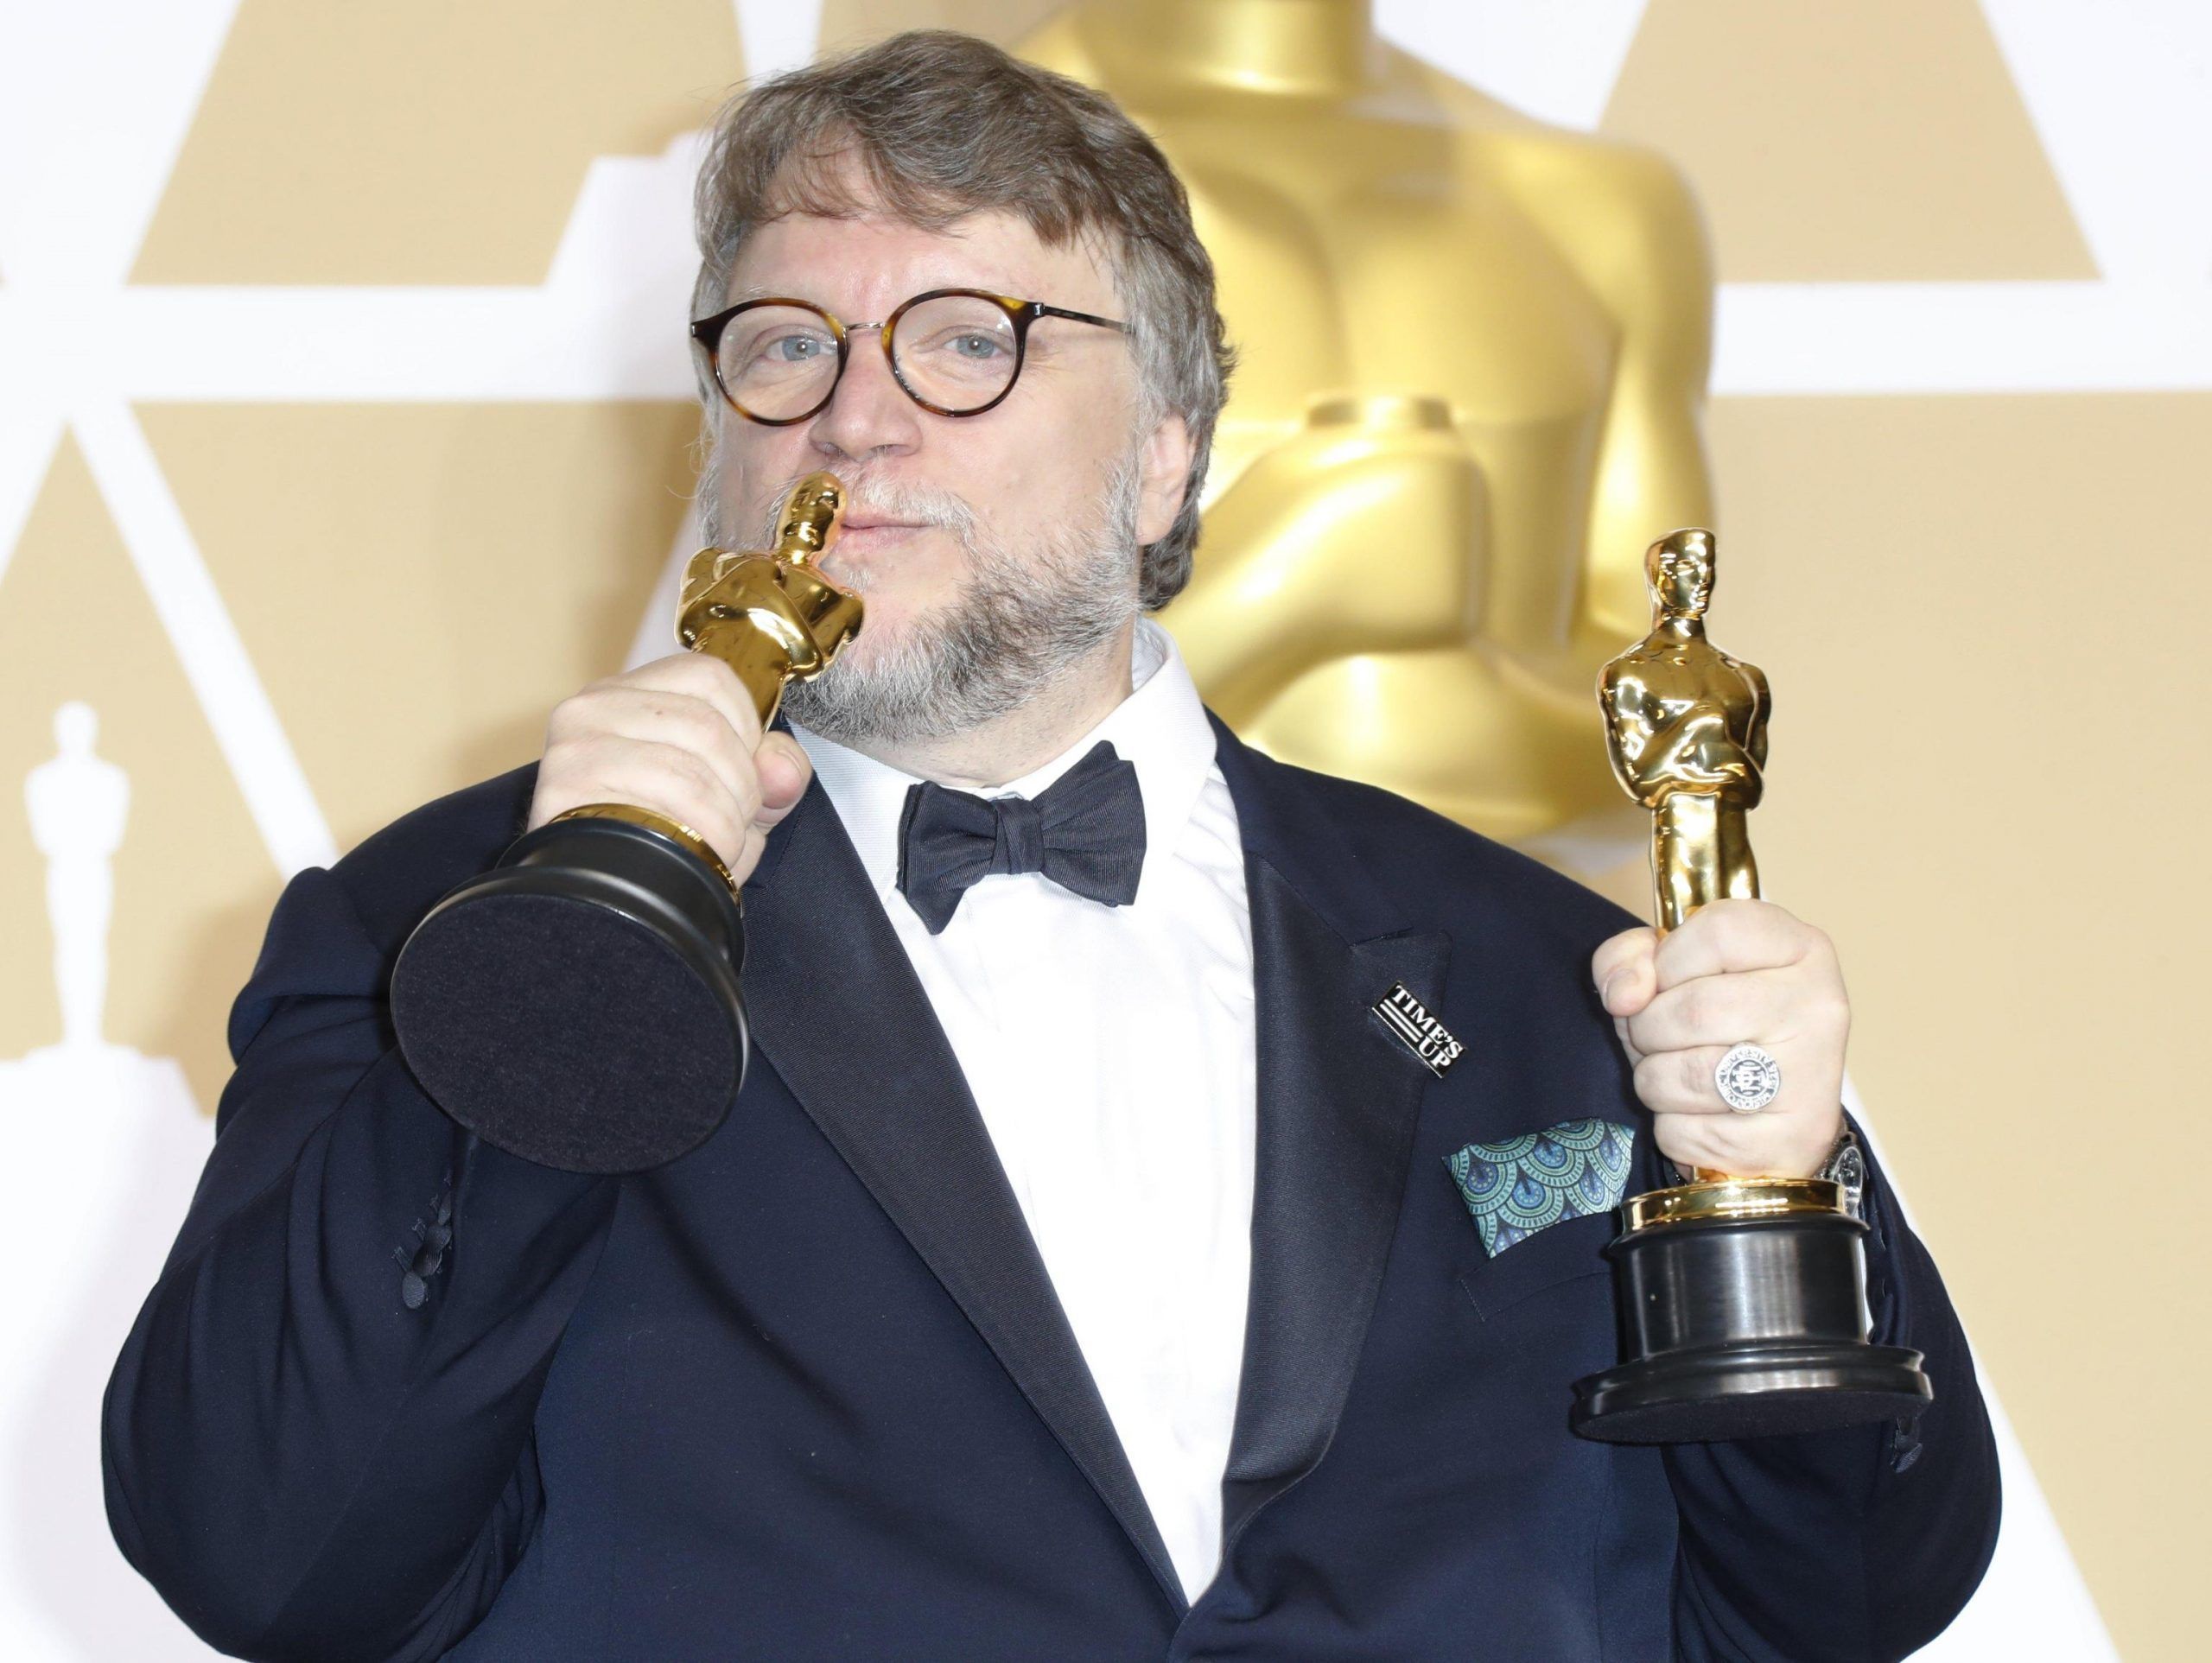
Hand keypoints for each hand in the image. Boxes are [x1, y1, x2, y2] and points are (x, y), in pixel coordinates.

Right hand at [526, 653, 812, 887]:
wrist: (601, 904)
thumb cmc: (661, 843)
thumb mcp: (730, 799)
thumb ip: (771, 775)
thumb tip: (782, 768)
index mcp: (632, 693)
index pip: (710, 676)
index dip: (746, 726)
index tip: (744, 771)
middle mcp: (595, 705)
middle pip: (707, 722)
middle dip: (742, 785)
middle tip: (734, 822)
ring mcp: (577, 742)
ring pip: (690, 760)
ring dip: (725, 816)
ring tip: (716, 844)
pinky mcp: (566, 783)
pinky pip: (666, 790)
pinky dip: (704, 829)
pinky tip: (695, 853)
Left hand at [1592, 899, 1847, 1178]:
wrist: (1771, 1117)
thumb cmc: (1715, 1029)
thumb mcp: (1671, 969)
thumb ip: (1631, 957)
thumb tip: (1623, 994)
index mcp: (1801, 947)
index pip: (1719, 930)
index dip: (1668, 960)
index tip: (1663, 981)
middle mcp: (1820, 1005)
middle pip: (1695, 1008)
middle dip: (1647, 1029)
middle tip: (1658, 1039)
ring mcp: (1814, 1075)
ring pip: (1687, 1075)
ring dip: (1654, 1082)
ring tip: (1677, 1078)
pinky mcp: (1795, 1138)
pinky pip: (1688, 1132)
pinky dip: (1672, 1129)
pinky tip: (1700, 1118)